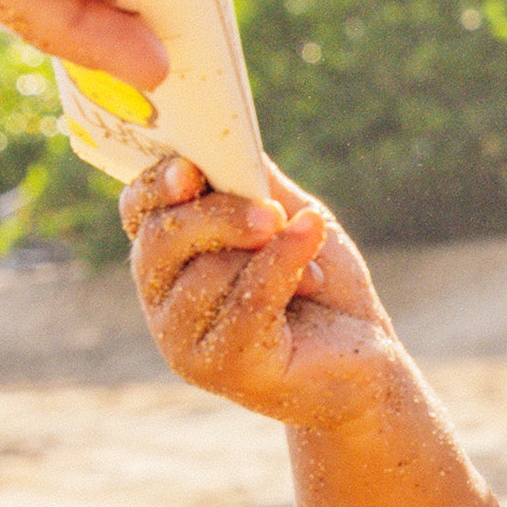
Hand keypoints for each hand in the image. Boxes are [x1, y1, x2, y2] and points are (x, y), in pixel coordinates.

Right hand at [122, 157, 395, 429]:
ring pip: (205, 273)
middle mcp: (164, 303)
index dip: (156, 185)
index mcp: (171, 259)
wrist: (367, 361)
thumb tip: (222, 136)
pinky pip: (245, 303)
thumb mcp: (288, 218)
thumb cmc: (324, 289)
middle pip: (162, 239)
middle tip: (270, 214)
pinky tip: (314, 261)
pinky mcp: (222, 370)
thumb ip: (250, 181)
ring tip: (313, 275)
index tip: (190, 168)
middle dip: (218, 215)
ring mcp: (186, 342)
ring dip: (269, 258)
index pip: (138, 211)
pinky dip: (283, 270)